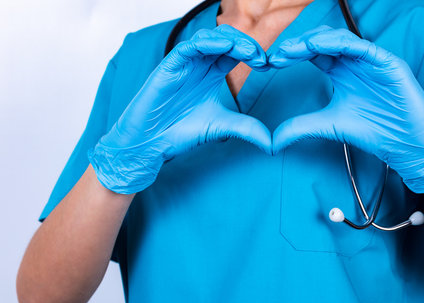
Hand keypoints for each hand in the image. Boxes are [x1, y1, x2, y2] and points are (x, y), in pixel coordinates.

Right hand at [89, 25, 271, 193]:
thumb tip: (272, 142)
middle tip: (261, 58)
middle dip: (246, 44)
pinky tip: (225, 48)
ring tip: (249, 53)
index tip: (268, 64)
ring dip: (232, 40)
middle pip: (226, 40)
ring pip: (209, 37)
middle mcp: (199, 65)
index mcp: (211, 74)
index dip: (253, 53)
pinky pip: (189, 46)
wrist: (151, 143)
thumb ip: (246, 128)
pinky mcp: (169, 66)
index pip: (235, 53)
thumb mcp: (221, 127)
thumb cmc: (180, 132)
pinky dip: (207, 43)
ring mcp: (184, 64)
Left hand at [269, 26, 423, 192]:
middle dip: (298, 45)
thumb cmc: (375, 132)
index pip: (313, 54)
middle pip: (322, 41)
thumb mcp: (328, 126)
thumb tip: (271, 142)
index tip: (269, 64)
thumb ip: (300, 128)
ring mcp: (372, 60)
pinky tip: (317, 47)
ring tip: (292, 51)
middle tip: (277, 56)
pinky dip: (338, 44)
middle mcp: (355, 62)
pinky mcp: (388, 63)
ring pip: (340, 38)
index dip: (291, 55)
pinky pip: (361, 46)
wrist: (407, 145)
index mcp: (342, 73)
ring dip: (313, 41)